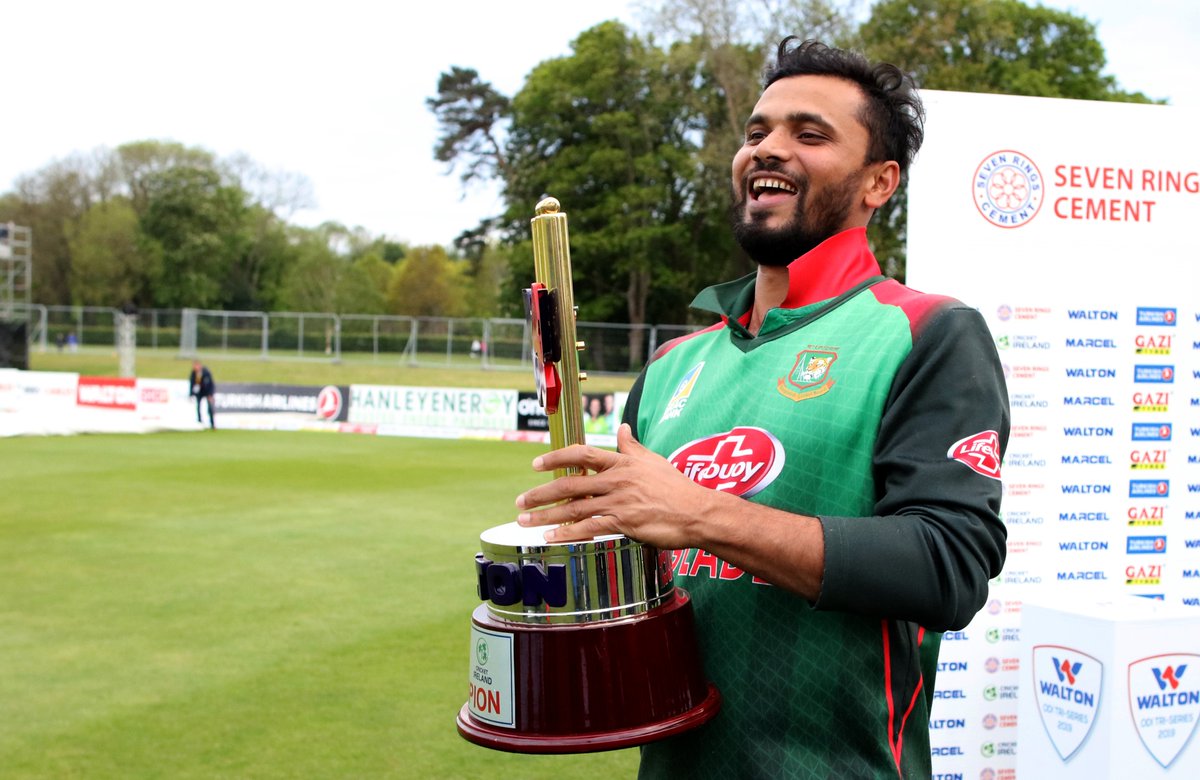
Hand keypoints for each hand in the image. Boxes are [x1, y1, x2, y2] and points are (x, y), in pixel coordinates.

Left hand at [515, 423, 723, 546]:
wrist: (697, 512)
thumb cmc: (676, 487)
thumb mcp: (652, 460)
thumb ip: (631, 446)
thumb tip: (622, 427)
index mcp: (622, 463)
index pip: (582, 455)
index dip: (555, 458)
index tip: (535, 464)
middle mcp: (616, 481)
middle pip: (570, 484)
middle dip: (541, 493)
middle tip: (521, 501)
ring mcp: (619, 502)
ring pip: (575, 508)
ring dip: (546, 515)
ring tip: (525, 521)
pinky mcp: (624, 523)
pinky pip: (590, 528)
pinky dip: (568, 533)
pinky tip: (551, 536)